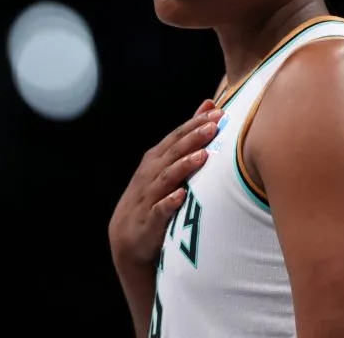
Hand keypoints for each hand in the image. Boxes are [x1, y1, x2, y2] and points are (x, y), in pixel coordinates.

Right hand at [109, 100, 222, 268]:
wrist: (127, 238)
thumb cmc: (152, 196)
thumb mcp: (165, 166)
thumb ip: (187, 137)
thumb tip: (208, 105)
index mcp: (156, 159)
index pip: (177, 136)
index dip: (195, 123)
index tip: (217, 112)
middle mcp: (151, 174)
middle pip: (173, 152)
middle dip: (193, 138)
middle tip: (213, 126)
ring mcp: (149, 197)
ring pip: (167, 178)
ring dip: (183, 166)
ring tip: (202, 156)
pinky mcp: (149, 221)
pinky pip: (159, 210)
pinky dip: (170, 202)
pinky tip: (181, 196)